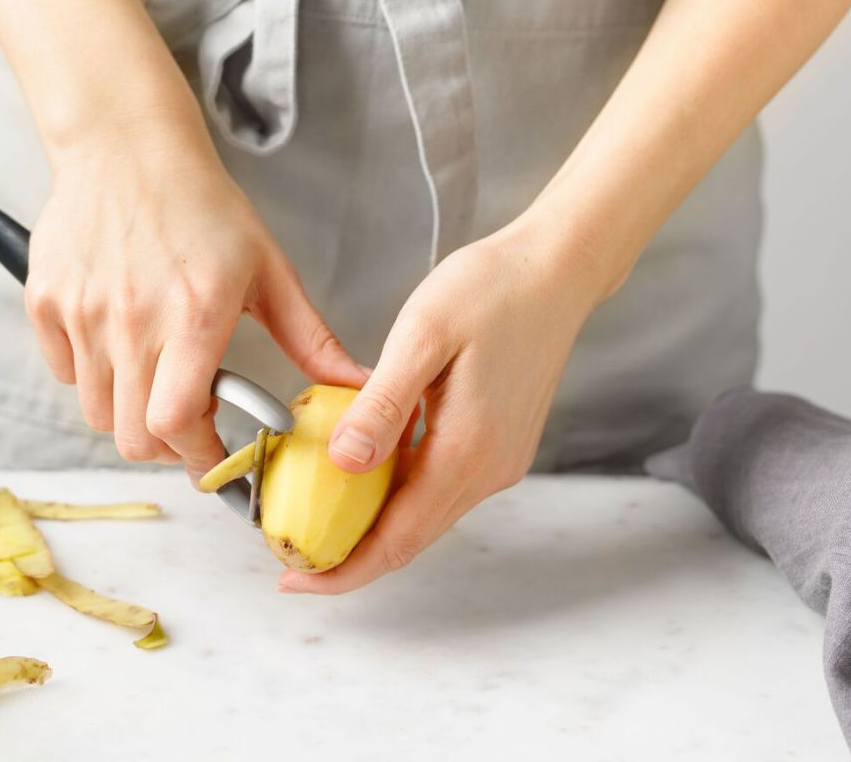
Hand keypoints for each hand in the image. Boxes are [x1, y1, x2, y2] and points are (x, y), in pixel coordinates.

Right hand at [25, 117, 366, 481]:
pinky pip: (64, 373)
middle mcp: (131, 321)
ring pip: (96, 413)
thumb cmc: (203, 206)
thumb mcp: (270, 271)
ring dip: (129, 413)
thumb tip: (357, 385)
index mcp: (194, 316)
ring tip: (157, 376)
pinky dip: (92, 376)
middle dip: (167, 446)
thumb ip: (312, 339)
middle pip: (132, 436)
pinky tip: (121, 344)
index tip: (216, 461)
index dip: (198, 457)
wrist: (128, 148)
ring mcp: (82, 313)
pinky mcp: (45, 302)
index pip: (177, 424)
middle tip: (190, 423)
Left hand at [276, 216, 605, 593]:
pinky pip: (441, 485)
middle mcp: (490, 469)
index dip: (343, 569)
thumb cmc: (491, 290)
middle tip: (293, 555)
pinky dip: (399, 494)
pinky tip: (365, 472)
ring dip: (374, 526)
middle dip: (350, 558)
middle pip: (411, 539)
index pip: (398, 539)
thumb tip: (343, 465)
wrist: (557, 269)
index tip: (294, 580)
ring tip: (318, 516)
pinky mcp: (500, 443)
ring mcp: (500, 459)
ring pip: (426, 514)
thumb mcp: (423, 336)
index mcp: (468, 451)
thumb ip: (383, 405)